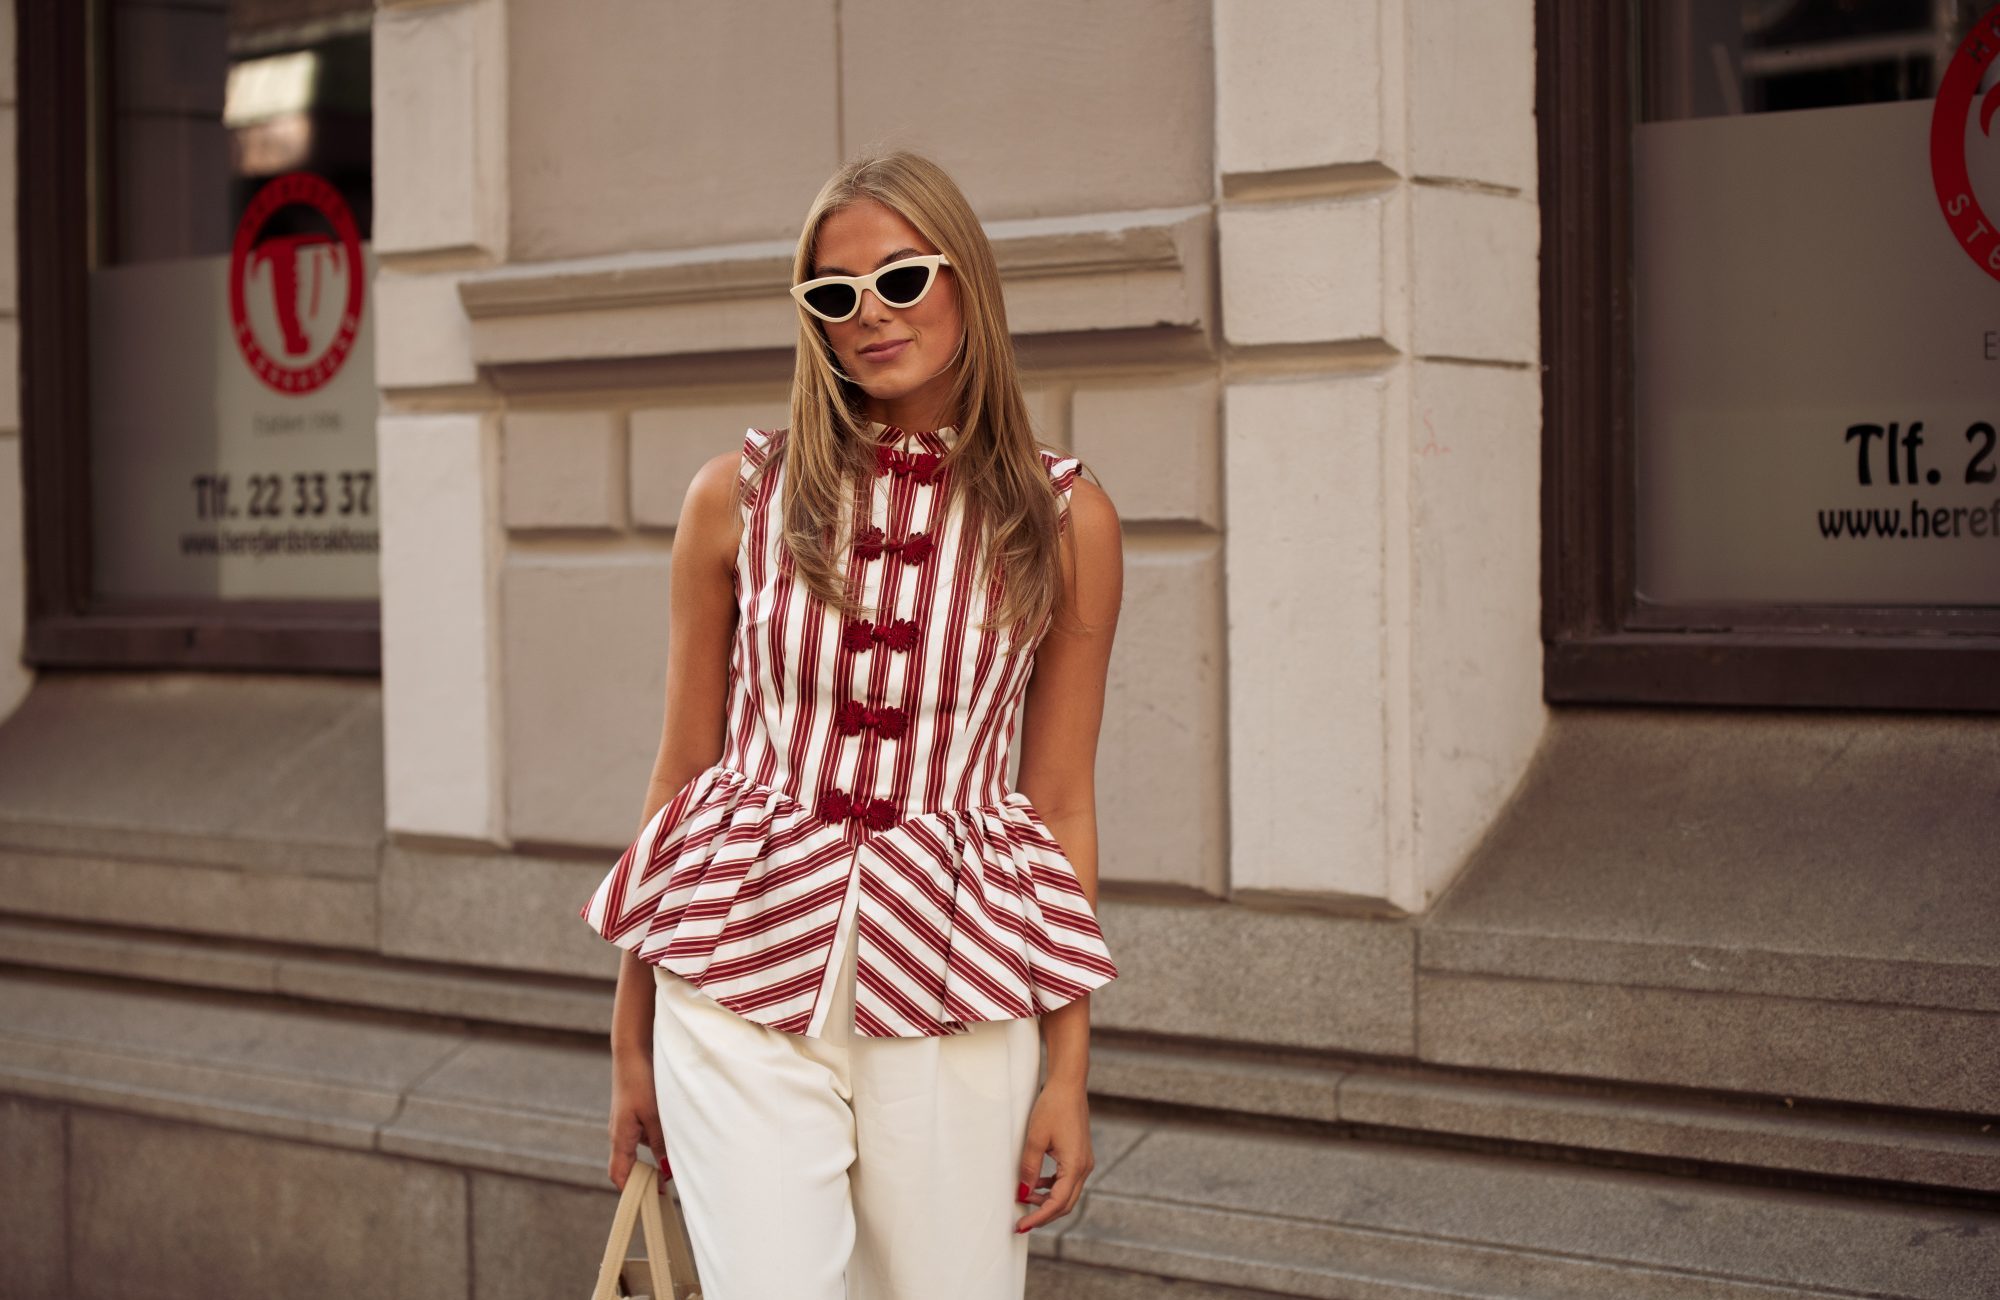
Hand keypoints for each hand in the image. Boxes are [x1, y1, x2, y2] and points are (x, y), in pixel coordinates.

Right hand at [607, 1044, 670, 1193]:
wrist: (632, 1051)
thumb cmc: (640, 1081)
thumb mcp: (655, 1115)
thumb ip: (660, 1143)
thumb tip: (666, 1171)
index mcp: (620, 1138)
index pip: (620, 1175)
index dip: (631, 1192)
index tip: (650, 1202)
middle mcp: (620, 1133)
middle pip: (629, 1165)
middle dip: (646, 1177)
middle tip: (668, 1186)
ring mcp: (626, 1123)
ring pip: (640, 1148)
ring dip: (655, 1155)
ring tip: (678, 1158)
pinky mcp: (633, 1112)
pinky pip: (644, 1133)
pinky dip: (656, 1138)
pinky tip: (674, 1133)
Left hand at [1013, 1078, 1093, 1232]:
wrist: (1069, 1085)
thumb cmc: (1053, 1107)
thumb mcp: (1035, 1139)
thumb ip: (1029, 1168)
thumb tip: (1023, 1193)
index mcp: (1075, 1166)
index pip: (1057, 1204)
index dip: (1038, 1217)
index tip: (1020, 1226)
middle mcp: (1084, 1168)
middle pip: (1065, 1205)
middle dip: (1043, 1215)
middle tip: (1021, 1223)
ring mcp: (1084, 1162)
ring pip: (1067, 1194)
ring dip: (1047, 1202)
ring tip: (1024, 1200)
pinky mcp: (1080, 1156)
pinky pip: (1068, 1181)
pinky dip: (1052, 1189)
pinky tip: (1037, 1185)